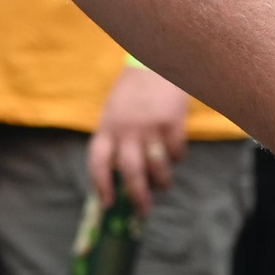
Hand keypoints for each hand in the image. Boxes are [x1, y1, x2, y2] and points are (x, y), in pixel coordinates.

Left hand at [88, 64, 189, 213]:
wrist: (154, 64)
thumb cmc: (132, 93)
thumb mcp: (114, 114)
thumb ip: (115, 139)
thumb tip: (120, 176)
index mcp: (107, 127)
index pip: (97, 161)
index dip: (100, 185)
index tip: (107, 205)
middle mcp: (126, 130)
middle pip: (130, 171)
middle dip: (137, 196)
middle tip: (143, 211)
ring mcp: (149, 127)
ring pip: (157, 168)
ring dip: (162, 181)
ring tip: (163, 182)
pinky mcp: (171, 123)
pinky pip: (176, 153)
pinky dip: (177, 158)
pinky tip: (175, 151)